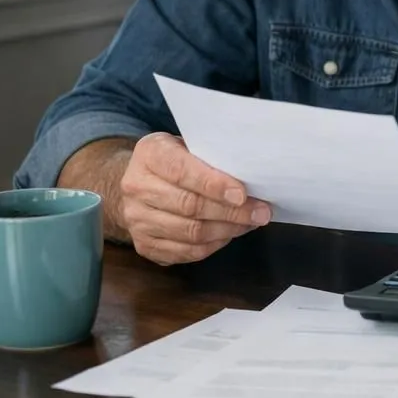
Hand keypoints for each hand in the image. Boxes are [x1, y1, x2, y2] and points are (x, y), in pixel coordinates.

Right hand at [118, 133, 270, 264]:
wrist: (139, 183)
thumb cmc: (176, 160)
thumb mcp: (188, 145)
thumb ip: (212, 158)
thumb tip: (252, 179)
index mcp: (149, 155)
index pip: (182, 171)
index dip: (214, 185)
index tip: (242, 195)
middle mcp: (136, 187)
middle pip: (189, 206)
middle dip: (231, 212)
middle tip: (261, 212)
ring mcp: (136, 220)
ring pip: (190, 232)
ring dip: (227, 230)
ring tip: (250, 223)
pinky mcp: (144, 245)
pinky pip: (186, 252)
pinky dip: (214, 245)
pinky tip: (230, 234)